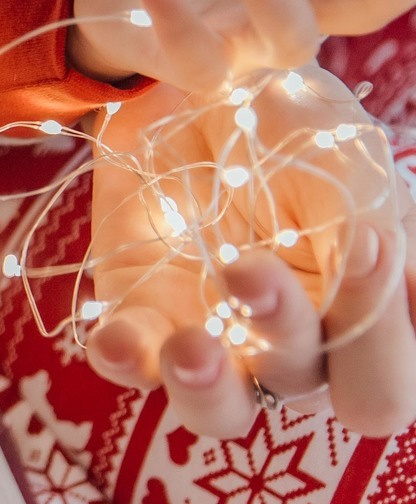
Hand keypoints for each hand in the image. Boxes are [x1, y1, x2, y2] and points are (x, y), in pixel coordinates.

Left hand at [84, 71, 415, 440]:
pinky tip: (114, 337)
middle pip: (329, 403)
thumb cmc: (291, 127)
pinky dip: (125, 358)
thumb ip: (352, 205)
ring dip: (212, 389)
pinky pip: (133, 367)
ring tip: (190, 347)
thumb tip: (366, 246)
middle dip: (303, 349)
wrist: (194, 90)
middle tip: (254, 276)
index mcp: (375, 308)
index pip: (394, 366)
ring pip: (227, 414)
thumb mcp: (334, 149)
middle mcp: (308, 343)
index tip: (365, 240)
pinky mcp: (146, 324)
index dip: (384, 329)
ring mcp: (224, 343)